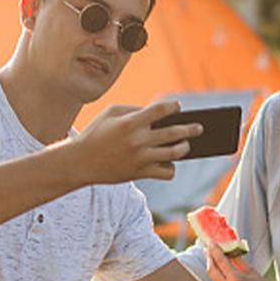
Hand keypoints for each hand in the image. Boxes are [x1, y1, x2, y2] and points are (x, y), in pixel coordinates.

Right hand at [68, 100, 201, 184]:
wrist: (80, 162)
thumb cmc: (96, 134)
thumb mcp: (111, 113)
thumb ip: (134, 109)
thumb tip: (157, 112)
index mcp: (131, 122)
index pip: (161, 110)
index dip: (174, 107)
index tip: (178, 107)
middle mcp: (139, 140)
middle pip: (174, 133)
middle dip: (190, 129)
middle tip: (199, 128)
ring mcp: (141, 158)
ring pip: (174, 154)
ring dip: (184, 148)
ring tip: (186, 145)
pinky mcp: (141, 173)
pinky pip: (166, 172)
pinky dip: (171, 168)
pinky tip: (169, 163)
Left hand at [205, 242, 279, 280]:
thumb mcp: (252, 272)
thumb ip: (238, 260)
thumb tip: (229, 248)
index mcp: (235, 280)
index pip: (221, 261)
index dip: (215, 250)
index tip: (211, 243)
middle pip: (212, 270)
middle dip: (209, 258)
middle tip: (209, 250)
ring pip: (213, 279)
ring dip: (213, 268)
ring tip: (214, 259)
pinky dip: (217, 278)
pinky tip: (219, 273)